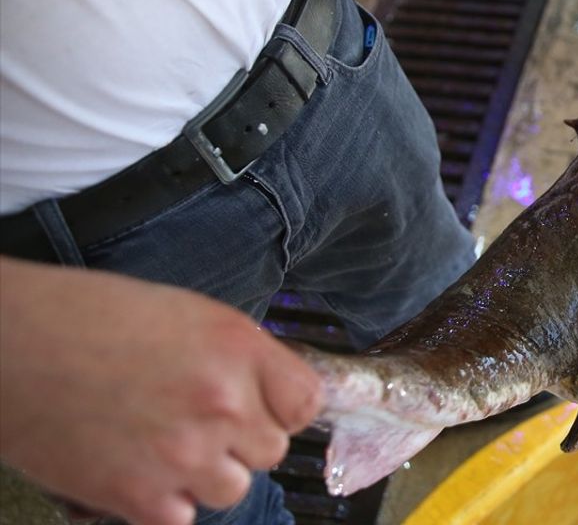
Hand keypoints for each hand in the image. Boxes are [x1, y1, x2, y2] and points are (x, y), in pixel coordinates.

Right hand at [0, 257, 322, 524]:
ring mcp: (183, 454)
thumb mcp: (186, 315)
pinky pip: (181, 518)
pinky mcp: (138, 496)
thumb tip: (266, 393)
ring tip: (160, 444)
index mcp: (238, 348)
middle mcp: (223, 402)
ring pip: (231, 489)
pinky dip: (161, 503)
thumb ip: (237, 357)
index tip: (260, 406)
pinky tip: (134, 469)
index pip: (306, 402)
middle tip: (192, 421)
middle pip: (271, 450)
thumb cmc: (88, 317)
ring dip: (204, 475)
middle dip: (239, 440)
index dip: (281, 406)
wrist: (9, 344)